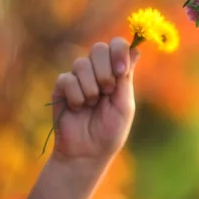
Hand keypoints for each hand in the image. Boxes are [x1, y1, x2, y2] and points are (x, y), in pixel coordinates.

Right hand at [51, 37, 139, 161]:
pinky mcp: (61, 87)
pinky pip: (67, 79)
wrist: (88, 152)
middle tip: (107, 91)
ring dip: (91, 87)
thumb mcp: (124, 104)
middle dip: (105, 70)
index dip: (119, 51)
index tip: (121, 71)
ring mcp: (79, 78)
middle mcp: (97, 71)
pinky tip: (78, 108)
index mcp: (116, 72)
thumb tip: (136, 49)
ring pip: (81, 63)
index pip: (117, 45)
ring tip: (92, 104)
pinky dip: (76, 96)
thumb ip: (126, 77)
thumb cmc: (110, 131)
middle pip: (99, 48)